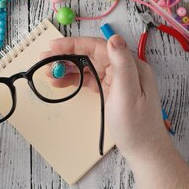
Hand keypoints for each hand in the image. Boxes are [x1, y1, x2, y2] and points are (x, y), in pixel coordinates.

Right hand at [41, 35, 171, 159]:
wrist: (144, 151)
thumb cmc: (137, 126)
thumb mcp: (128, 94)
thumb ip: (122, 64)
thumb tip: (115, 38)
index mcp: (130, 65)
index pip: (98, 46)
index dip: (74, 44)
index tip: (53, 46)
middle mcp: (124, 69)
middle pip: (90, 55)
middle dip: (66, 56)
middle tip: (44, 60)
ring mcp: (117, 80)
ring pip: (88, 66)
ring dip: (67, 68)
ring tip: (48, 73)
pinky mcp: (111, 91)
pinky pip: (90, 79)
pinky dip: (74, 80)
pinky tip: (60, 82)